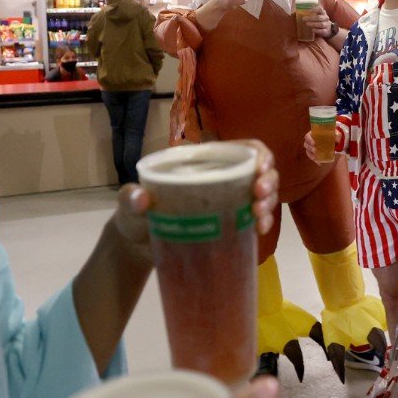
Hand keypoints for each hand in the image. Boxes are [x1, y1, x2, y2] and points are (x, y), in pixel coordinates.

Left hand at [110, 139, 277, 260]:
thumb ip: (130, 199)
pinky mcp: (230, 223)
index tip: (262, 168)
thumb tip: (141, 198)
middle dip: (268, 181)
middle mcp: (219, 179)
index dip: (259, 155)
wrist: (138, 248)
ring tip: (258, 218)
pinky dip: (263, 222)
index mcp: (200, 164)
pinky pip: (256, 218)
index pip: (241, 149)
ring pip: (262, 194)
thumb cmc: (134, 217)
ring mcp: (228, 201)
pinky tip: (259, 230)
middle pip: (258, 171)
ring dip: (268, 203)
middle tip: (258, 197)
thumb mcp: (129, 206)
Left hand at [304, 7, 334, 39]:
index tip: (308, 11)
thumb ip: (311, 14)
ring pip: (321, 24)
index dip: (315, 9)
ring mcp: (327, 25)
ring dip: (313, 24)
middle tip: (303, 19)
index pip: (320, 9)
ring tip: (307, 24)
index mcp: (323, 13)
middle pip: (319, 17)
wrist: (329, 29)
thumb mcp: (317, 16)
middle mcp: (326, 18)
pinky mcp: (326, 31)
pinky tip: (312, 30)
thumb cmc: (320, 21)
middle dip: (311, 18)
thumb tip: (297, 12)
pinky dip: (317, 30)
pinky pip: (322, 31)